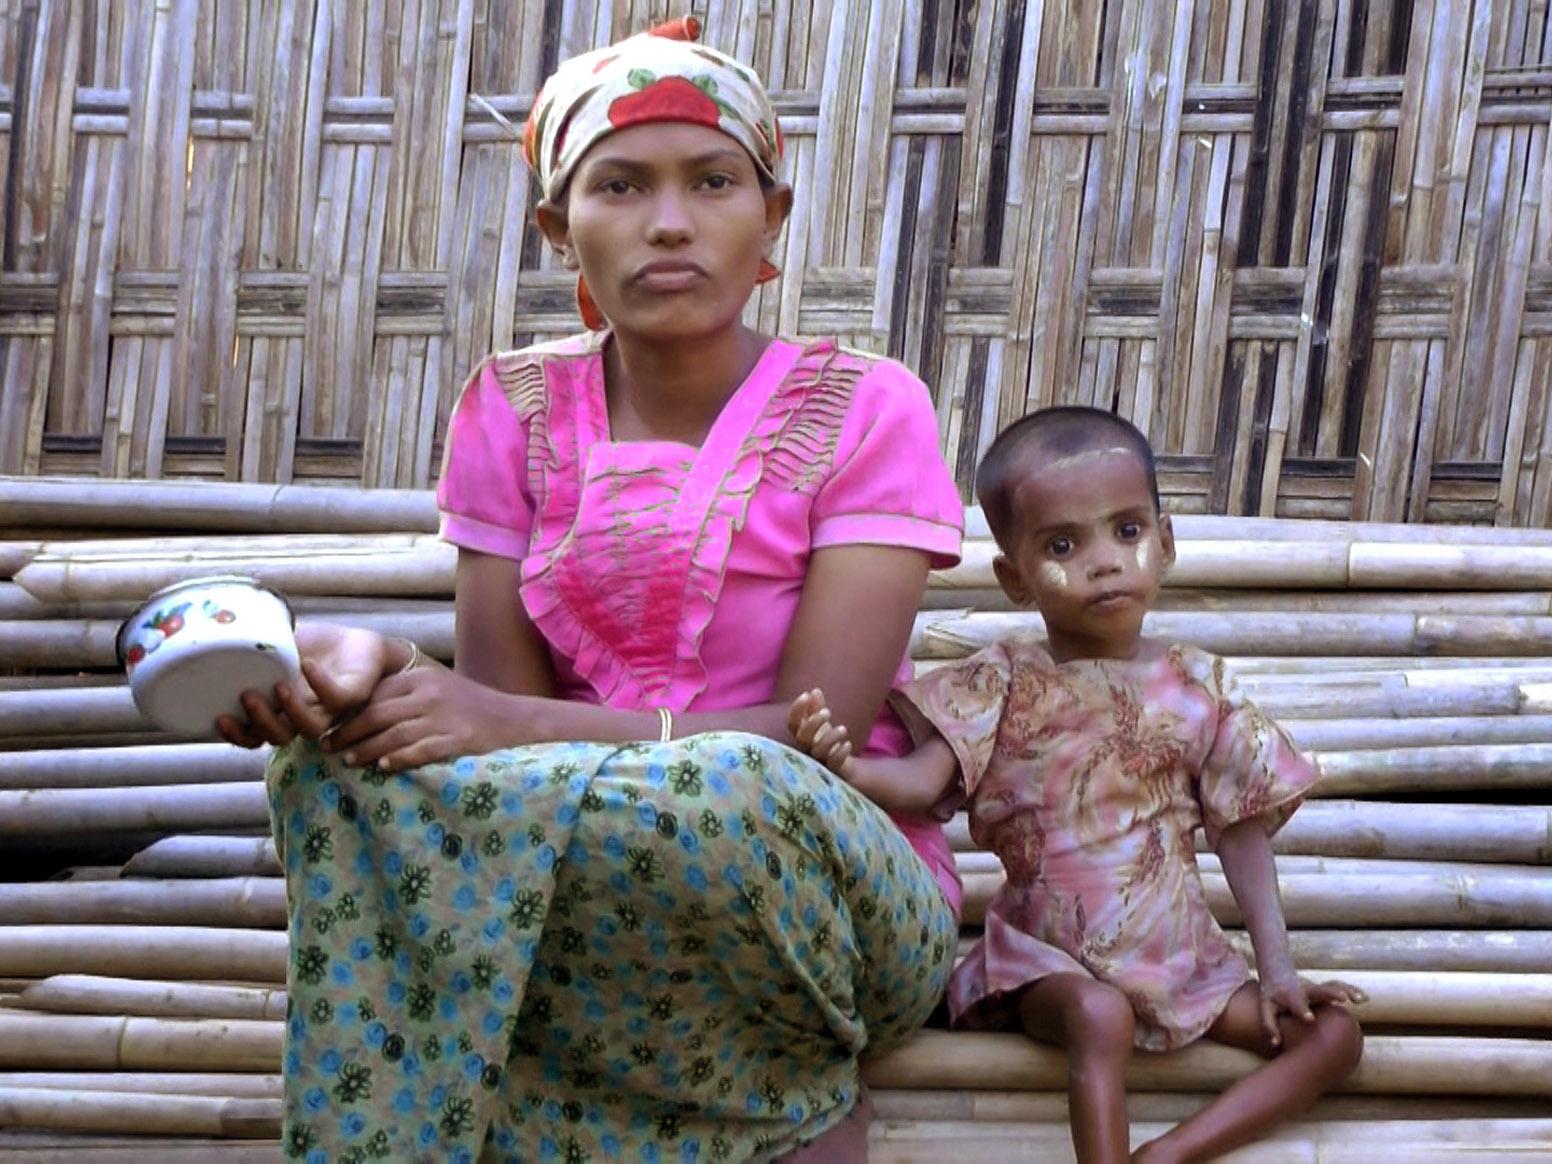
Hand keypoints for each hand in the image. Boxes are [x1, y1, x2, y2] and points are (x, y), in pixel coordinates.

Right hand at [216, 623, 392, 747]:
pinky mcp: (352, 696)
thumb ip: (251, 648)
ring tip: (280, 686)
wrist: (356, 642)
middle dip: (260, 722)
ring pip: (310, 729)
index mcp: (279, 711)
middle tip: (246, 696)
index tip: (219, 718)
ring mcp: (328, 710)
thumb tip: (215, 632)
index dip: (235, 734)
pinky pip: (337, 699)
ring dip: (291, 712)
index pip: (253, 736)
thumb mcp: (275, 646)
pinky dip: (321, 684)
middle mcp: (302, 716)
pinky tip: (306, 664)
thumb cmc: (312, 648)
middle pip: (279, 737)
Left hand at [317, 663, 513, 771]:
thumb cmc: (470, 707)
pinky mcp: (457, 739)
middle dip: (349, 732)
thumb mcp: (437, 688)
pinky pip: (419, 751)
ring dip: (367, 749)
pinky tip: (383, 767)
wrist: (515, 720)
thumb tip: (362, 713)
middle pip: (377, 715)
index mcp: (421, 678)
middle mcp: (430, 694)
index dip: (348, 714)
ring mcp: (444, 717)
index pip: (375, 695)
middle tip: (329, 747)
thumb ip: (405, 696)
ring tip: (349, 761)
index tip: (329, 728)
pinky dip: (398, 759)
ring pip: (393, 735)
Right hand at [787, 687, 856, 779]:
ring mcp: (818, 762)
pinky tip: (847, 744)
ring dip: (829, 738)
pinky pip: (833, 765)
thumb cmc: (825, 742)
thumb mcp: (821, 724)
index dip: (797, 710)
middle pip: (802, 738)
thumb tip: (815, 691)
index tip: (806, 694)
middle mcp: (806, 750)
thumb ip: (816, 708)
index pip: (793, 724)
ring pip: (818, 752)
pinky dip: (840, 755)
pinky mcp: (832, 771)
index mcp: (802, 736)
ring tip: (843, 728)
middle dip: (813, 723)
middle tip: (827, 712)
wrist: (840, 767)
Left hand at [1257, 971, 1366, 1045]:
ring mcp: (1316, 988)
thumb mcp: (1266, 1008)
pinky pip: (1340, 986)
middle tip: (1342, 998)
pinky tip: (1365, 998)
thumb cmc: (1272, 996)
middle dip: (1330, 993)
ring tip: (1361, 999)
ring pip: (1333, 985)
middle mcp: (1305, 990)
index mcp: (1289, 995)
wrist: (1277, 974)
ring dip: (1347, 990)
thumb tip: (1275, 1044)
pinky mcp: (1325, 988)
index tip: (1310, 1018)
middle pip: (1318, 990)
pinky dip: (1353, 990)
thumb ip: (1270, 1025)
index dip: (1302, 1010)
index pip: (1296, 1002)